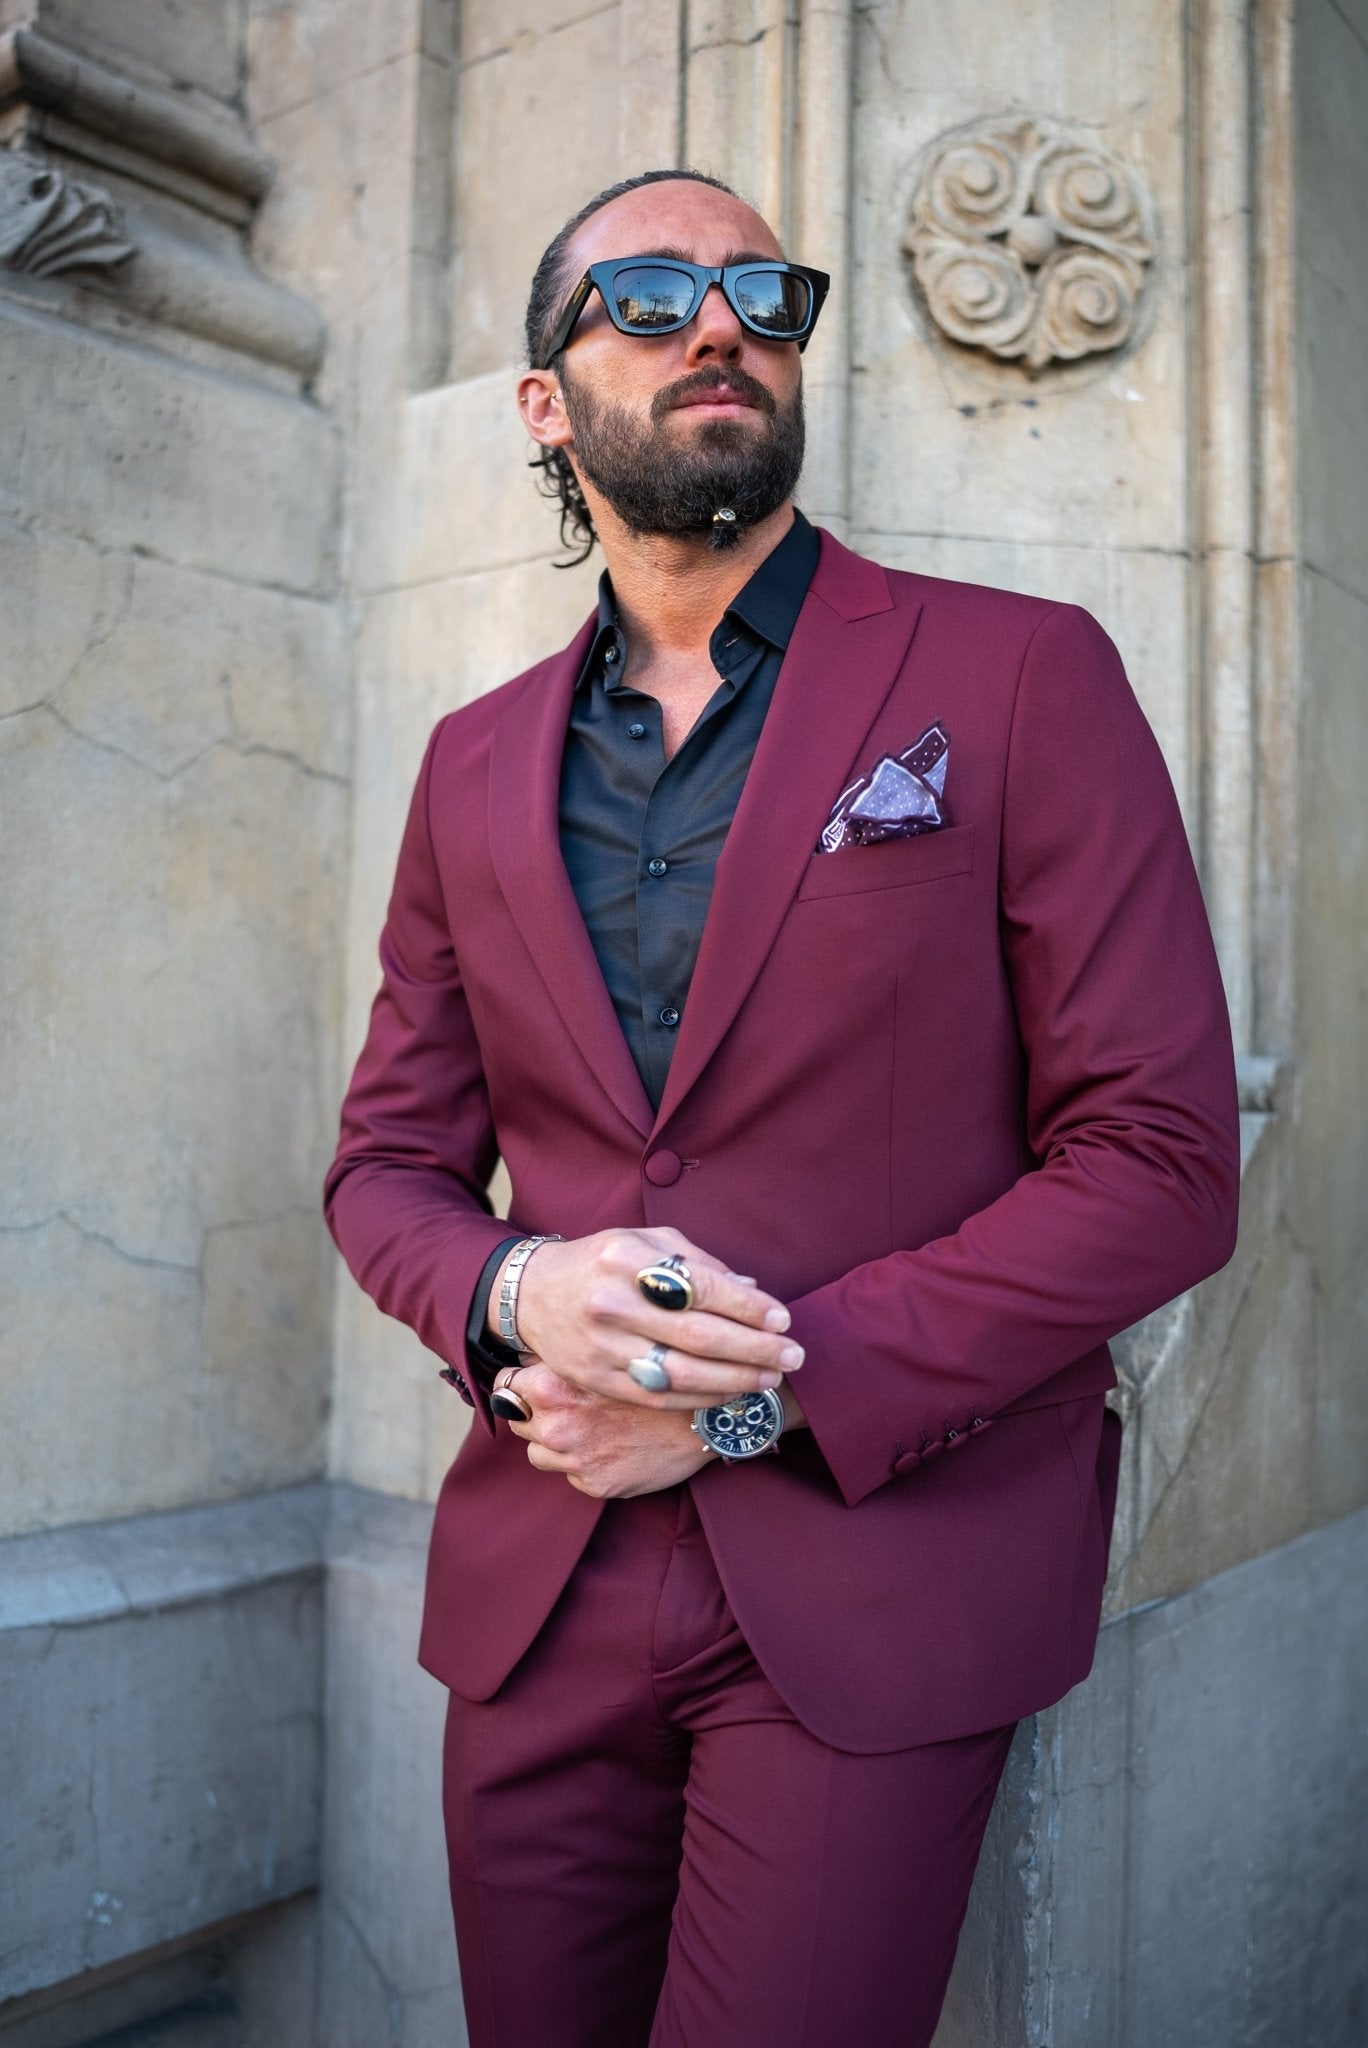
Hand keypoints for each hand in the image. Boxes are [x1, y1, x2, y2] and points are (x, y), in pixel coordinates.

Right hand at [493, 1227, 802, 1411]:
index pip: (700, 1286)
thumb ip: (698, 1263)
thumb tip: (754, 1290)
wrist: (534, 1294)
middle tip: (792, 1355)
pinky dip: (701, 1398)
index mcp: (627, 1258)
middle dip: (754, 1348)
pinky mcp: (597, 1379)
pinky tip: (731, 1393)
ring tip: (770, 1377)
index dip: (748, 1306)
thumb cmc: (604, 1262)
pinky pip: (659, 1396)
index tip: (782, 1319)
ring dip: (735, 1379)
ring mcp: (602, 1346)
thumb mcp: (646, 1241)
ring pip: (682, 1373)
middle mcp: (612, 1303)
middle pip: (698, 1334)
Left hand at [504, 1363, 714, 1496]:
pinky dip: (583, 1463)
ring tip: (588, 1428)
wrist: (702, 1417)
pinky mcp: (594, 1484)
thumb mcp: (604, 1353)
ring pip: (538, 1451)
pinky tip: (609, 1447)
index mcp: (552, 1386)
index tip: (530, 1382)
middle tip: (567, 1405)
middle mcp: (557, 1424)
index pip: (505, 1384)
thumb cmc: (654, 1377)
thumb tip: (525, 1361)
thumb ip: (560, 1358)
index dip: (519, 1381)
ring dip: (554, 1442)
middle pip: (517, 1419)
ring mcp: (574, 1459)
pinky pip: (570, 1474)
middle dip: (535, 1412)